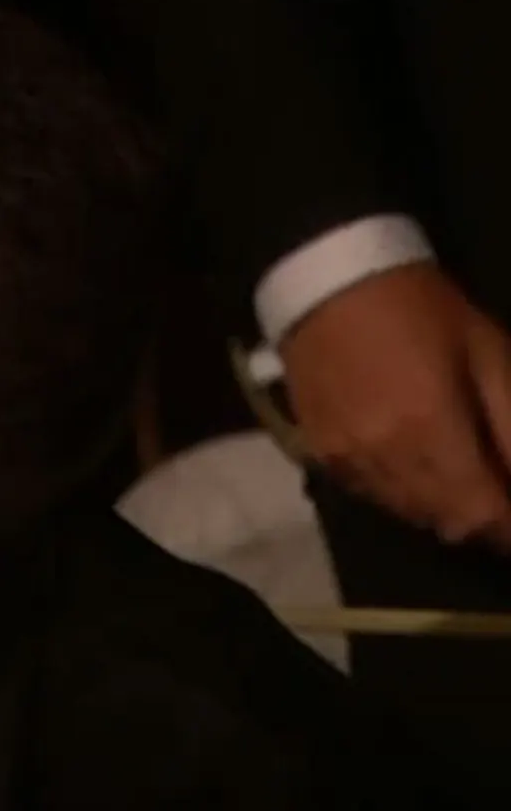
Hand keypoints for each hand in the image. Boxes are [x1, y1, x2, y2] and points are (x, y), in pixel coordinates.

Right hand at [280, 264, 510, 549]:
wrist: (328, 285)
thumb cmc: (423, 310)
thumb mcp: (489, 354)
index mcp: (432, 430)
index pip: (483, 514)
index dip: (510, 526)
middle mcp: (385, 457)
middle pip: (447, 522)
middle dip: (482, 518)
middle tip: (499, 491)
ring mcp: (346, 458)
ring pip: (408, 513)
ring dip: (442, 507)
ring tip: (460, 478)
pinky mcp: (320, 452)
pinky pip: (370, 494)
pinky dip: (400, 492)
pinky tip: (410, 462)